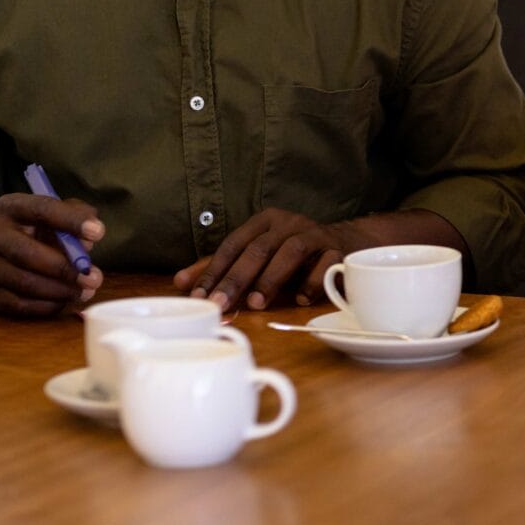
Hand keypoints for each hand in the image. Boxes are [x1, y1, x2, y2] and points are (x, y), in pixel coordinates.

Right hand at [0, 193, 105, 318]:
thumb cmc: (37, 232)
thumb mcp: (56, 214)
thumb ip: (77, 215)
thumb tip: (91, 236)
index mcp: (11, 207)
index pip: (41, 209)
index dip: (71, 221)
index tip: (98, 233)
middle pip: (26, 254)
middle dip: (65, 268)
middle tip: (94, 278)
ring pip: (24, 283)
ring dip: (61, 290)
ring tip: (85, 291)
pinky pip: (20, 305)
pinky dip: (48, 305)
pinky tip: (65, 300)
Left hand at [174, 208, 346, 311]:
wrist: (344, 243)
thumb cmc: (291, 253)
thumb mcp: (255, 256)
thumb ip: (221, 267)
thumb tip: (180, 282)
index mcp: (265, 220)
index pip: (234, 243)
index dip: (214, 269)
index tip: (199, 296)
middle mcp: (289, 223)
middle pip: (259, 248)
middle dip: (237, 278)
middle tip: (220, 304)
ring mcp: (316, 235)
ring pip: (292, 251)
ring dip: (271, 278)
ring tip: (256, 303)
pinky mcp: (338, 251)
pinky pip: (326, 264)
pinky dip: (312, 282)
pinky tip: (300, 299)